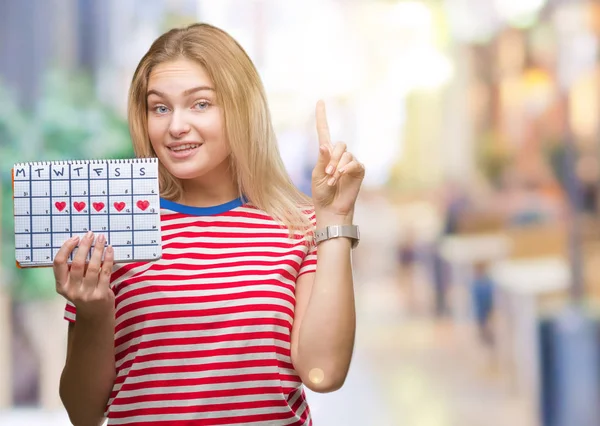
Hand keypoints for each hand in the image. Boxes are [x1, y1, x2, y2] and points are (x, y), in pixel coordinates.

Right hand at [54, 231, 114, 320]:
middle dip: (84, 246)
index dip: (66, 248)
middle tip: (90, 235)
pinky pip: (105, 272)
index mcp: (61, 285)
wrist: (95, 314)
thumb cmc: (84, 292)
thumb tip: (83, 242)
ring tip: (102, 239)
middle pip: (77, 264)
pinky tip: (110, 250)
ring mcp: (86, 294)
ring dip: (98, 250)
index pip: (58, 264)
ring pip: (93, 267)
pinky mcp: (101, 294)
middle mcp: (71, 290)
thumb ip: (74, 268)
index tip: (75, 238)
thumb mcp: (73, 283)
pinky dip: (108, 259)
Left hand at [312, 100, 364, 217]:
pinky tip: (342, 177)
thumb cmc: (322, 193)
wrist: (331, 208)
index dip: (322, 116)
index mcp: (326, 154)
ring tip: (333, 180)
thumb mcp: (317, 175)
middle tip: (327, 173)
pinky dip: (347, 169)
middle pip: (339, 144)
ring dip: (338, 167)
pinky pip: (355, 163)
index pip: (324, 131)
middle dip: (332, 159)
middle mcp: (339, 155)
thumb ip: (322, 160)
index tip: (320, 101)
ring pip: (347, 154)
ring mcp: (350, 162)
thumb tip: (325, 145)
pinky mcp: (359, 170)